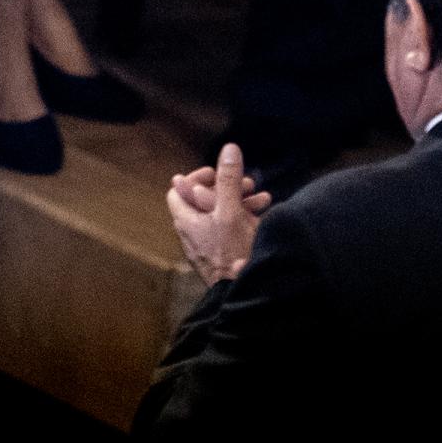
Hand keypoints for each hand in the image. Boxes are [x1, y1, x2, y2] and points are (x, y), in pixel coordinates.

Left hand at [166, 142, 270, 283]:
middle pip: (204, 199)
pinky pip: (231, 229)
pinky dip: (245, 219)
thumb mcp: (231, 212)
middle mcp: (193, 232)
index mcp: (186, 221)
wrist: (245, 293)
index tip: (218, 173)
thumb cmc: (233, 254)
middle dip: (229, 187)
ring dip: (242, 201)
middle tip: (248, 184)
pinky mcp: (224, 253)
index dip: (196, 176)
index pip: (178, 189)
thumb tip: (228, 150)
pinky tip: (263, 215)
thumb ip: (228, 181)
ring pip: (222, 213)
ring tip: (262, 199)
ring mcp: (208, 243)